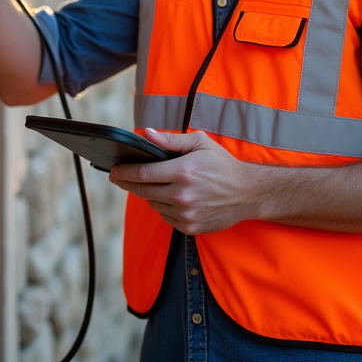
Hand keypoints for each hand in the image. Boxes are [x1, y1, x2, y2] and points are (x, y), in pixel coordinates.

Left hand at [108, 129, 258, 234]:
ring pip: (153, 204)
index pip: (142, 173)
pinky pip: (165, 216)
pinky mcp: (189, 227)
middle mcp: (182, 195)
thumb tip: (145, 134)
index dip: (123, 172)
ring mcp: (185, 213)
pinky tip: (173, 198)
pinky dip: (164, 207)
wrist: (247, 193)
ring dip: (150, 194)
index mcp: (183, 171)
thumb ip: (170, 140)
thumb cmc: (223, 165)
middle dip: (127, 183)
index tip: (113, 170)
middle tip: (118, 177)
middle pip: (142, 190)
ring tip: (157, 184)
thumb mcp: (200, 143)